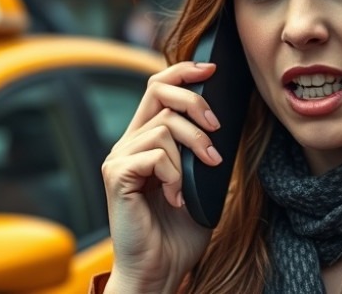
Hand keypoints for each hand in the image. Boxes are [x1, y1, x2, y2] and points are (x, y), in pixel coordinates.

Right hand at [101, 62, 222, 292]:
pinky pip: (154, 156)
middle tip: (216, 130)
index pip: (157, 88)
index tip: (211, 70)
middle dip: (195, 103)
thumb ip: (204, 151)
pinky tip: (177, 197)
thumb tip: (225, 120)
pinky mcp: (116, 177)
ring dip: (194, 149)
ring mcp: (119, 159)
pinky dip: (175, 175)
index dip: (183, 72)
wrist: (160, 271)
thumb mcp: (202, 183)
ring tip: (200, 177)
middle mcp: (128, 144)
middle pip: (159, 92)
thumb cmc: (180, 232)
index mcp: (145, 140)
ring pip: (164, 127)